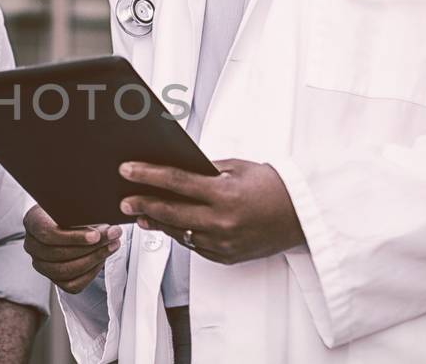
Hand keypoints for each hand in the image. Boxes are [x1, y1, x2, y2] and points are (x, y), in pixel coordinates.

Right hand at [23, 205, 121, 292]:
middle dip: (90, 248)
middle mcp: (32, 245)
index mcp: (32, 222)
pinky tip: (102, 259)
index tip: (95, 235)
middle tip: (111, 238)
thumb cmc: (70, 210)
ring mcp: (41, 264)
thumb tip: (105, 224)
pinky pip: (72, 284)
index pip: (48, 234)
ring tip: (111, 246)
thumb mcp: (73, 205)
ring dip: (93, 259)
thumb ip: (83, 212)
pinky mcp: (53, 279)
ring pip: (65, 271)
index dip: (73, 237)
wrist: (66, 220)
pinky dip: (90, 273)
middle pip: (58, 254)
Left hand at [119, 159, 304, 264]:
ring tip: (141, 212)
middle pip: (171, 212)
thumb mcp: (238, 168)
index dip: (147, 175)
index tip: (126, 170)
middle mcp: (222, 222)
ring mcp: (223, 243)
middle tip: (124, 200)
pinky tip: (168, 224)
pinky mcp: (225, 256)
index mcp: (225, 195)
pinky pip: (194, 245)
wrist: (302, 216)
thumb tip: (173, 171)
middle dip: (143, 204)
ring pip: (179, 232)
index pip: (176, 182)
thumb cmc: (273, 187)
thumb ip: (205, 171)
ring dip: (158, 221)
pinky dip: (181, 233)